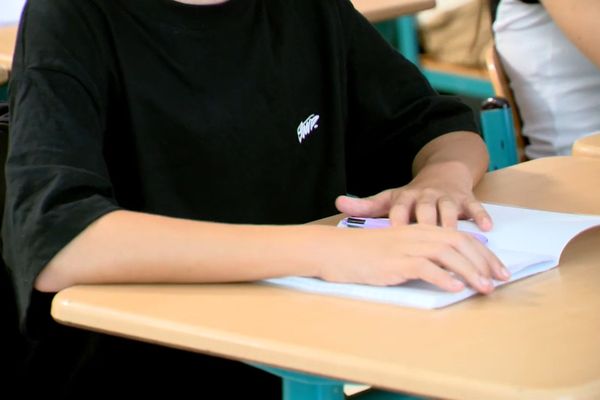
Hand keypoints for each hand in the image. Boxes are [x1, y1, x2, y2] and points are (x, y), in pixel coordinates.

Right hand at [319, 224, 509, 293]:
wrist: (332, 250)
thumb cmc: (363, 254)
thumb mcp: (395, 250)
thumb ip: (420, 256)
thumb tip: (448, 274)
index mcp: (418, 229)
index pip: (459, 237)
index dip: (482, 253)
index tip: (498, 269)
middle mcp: (415, 234)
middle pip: (459, 243)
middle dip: (484, 261)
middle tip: (501, 279)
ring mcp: (405, 247)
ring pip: (447, 254)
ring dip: (470, 271)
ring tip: (484, 288)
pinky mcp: (393, 262)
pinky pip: (424, 267)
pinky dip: (443, 277)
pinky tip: (455, 288)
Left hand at [335, 161, 491, 230]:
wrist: (443, 172)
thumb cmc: (413, 194)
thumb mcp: (390, 197)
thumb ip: (366, 205)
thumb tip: (337, 202)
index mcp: (406, 197)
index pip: (399, 209)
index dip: (397, 221)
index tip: (394, 235)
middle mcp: (426, 196)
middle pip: (426, 211)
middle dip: (427, 226)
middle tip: (428, 247)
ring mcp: (447, 197)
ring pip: (450, 211)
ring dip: (454, 226)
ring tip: (457, 244)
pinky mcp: (466, 199)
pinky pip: (475, 208)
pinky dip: (480, 217)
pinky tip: (486, 229)